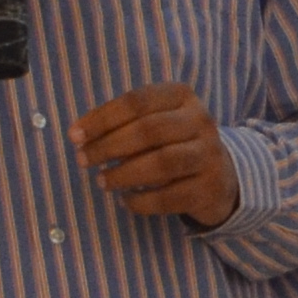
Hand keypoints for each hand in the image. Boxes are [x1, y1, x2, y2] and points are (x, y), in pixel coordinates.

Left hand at [74, 87, 237, 227]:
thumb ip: (124, 123)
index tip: (74, 135)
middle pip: (149, 130)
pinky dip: (142, 201)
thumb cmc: (174, 144)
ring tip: (102, 181)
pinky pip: (169, 196)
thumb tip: (80, 137)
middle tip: (83, 160)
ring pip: (162, 163)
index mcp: (182, 96)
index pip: (137, 101)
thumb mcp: (156, 122)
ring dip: (124, 174)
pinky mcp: (209, 188)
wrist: (222, 178)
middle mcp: (200, 121)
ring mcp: (209, 155)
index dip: (102, 118)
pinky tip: (126, 200)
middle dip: (109, 146)